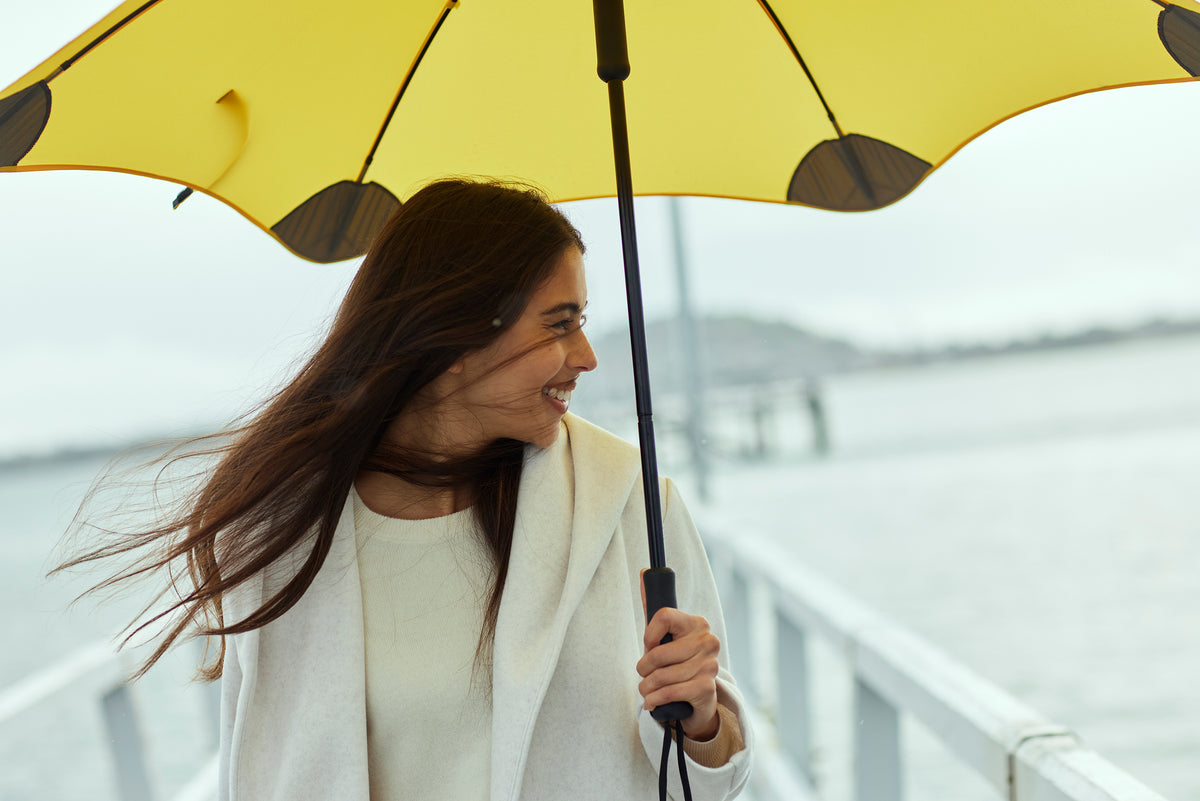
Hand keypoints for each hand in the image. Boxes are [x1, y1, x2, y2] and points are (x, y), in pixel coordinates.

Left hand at [636, 571, 720, 739]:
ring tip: (647, 690)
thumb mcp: (665, 636)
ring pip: (661, 676)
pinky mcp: (707, 688)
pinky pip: (670, 692)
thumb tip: (643, 572)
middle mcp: (708, 641)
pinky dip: (655, 700)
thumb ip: (653, 607)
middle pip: (658, 653)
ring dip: (647, 688)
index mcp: (697, 623)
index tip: (649, 646)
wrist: (698, 699)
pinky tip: (652, 702)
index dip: (649, 636)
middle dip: (643, 669)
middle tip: (644, 675)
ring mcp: (710, 665)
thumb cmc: (676, 663)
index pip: (663, 616)